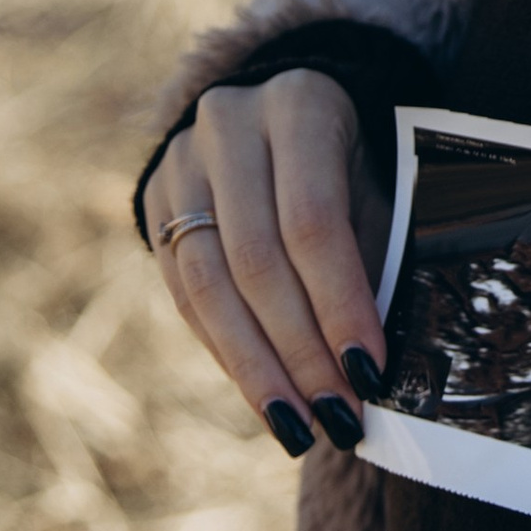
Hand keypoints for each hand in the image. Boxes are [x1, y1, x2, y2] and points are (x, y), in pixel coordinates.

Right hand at [141, 70, 391, 457]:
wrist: (281, 110)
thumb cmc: (351, 160)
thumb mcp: (374, 184)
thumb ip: (375, 257)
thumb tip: (378, 369)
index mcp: (300, 104)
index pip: (314, 222)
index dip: (339, 304)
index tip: (370, 372)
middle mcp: (229, 124)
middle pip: (257, 260)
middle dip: (300, 351)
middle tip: (338, 415)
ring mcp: (181, 160)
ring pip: (209, 285)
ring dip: (257, 369)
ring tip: (299, 426)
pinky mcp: (153, 199)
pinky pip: (184, 294)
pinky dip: (227, 353)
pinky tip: (263, 395)